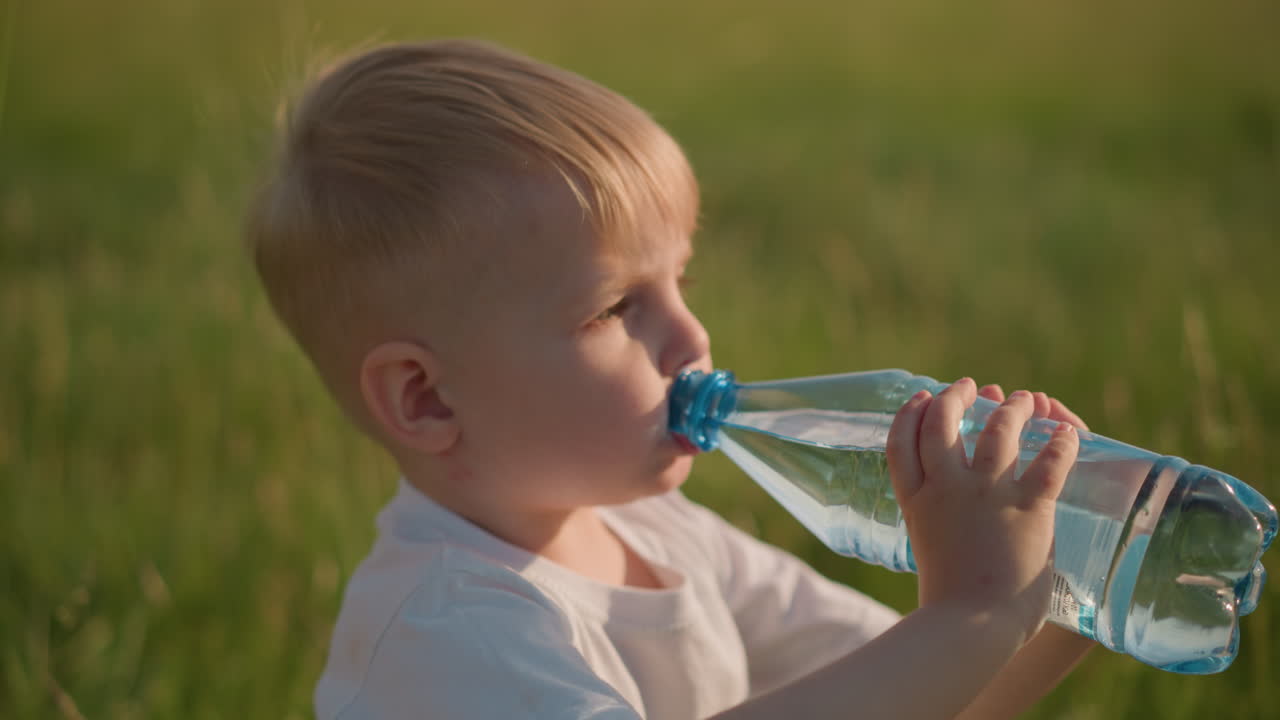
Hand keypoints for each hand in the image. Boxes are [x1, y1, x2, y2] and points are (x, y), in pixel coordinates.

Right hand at [886, 378, 1080, 644]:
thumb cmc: (949, 600)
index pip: (901, 441)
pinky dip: (1061, 443)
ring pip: (998, 430)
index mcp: (916, 500)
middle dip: (956, 397)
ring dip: (1011, 409)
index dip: (909, 413)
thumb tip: (948, 510)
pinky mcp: (1027, 508)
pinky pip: (1048, 463)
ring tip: (1022, 400)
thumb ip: (935, 518)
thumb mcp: (927, 545)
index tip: (923, 398)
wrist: (971, 625)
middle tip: (970, 386)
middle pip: (943, 422)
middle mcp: (946, 488)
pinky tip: (1066, 433)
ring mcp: (986, 495)